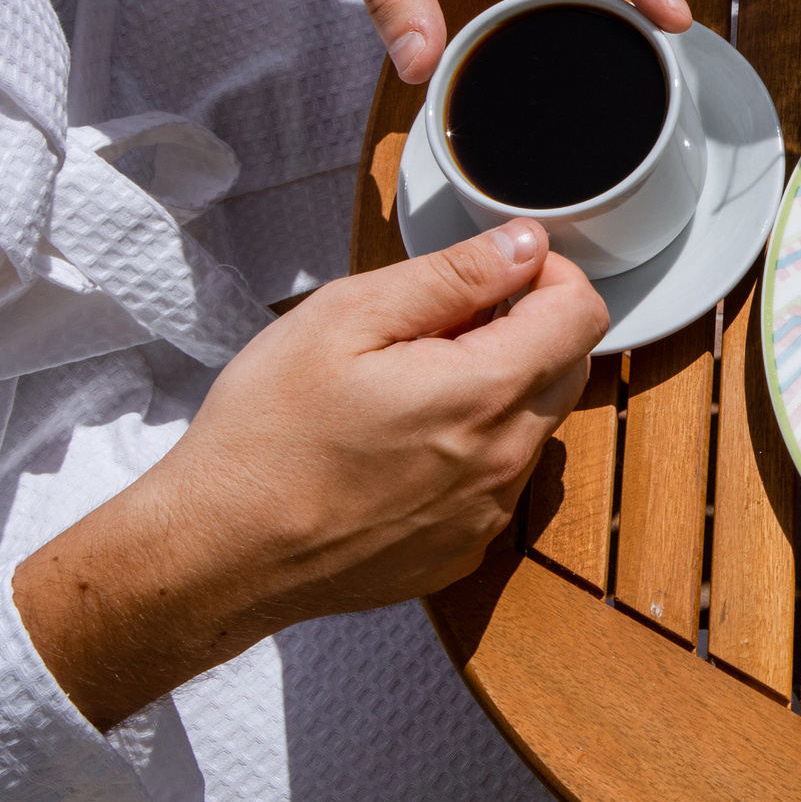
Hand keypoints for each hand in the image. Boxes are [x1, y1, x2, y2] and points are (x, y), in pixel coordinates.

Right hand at [14, 221, 606, 729]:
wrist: (217, 554)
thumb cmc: (266, 433)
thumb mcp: (347, 317)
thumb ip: (453, 275)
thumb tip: (524, 247)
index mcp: (485, 395)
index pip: (583, 316)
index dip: (550, 277)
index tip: (501, 273)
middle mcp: (506, 462)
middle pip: (567, 369)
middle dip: (526, 330)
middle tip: (441, 326)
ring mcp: (487, 515)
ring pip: (534, 425)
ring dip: (497, 391)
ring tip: (409, 389)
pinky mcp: (463, 550)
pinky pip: (498, 482)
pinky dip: (472, 450)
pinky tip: (401, 447)